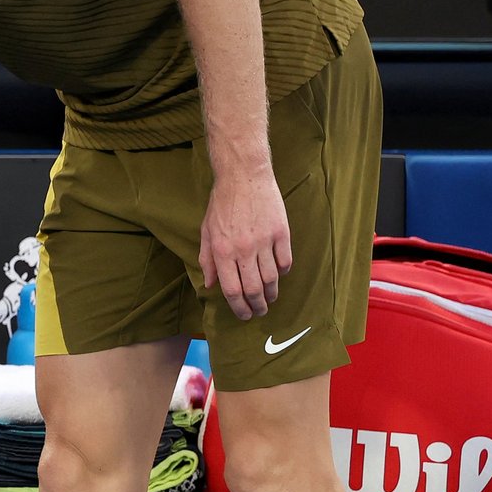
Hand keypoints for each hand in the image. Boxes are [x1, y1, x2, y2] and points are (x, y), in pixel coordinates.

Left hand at [199, 169, 291, 320]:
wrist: (244, 176)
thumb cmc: (222, 204)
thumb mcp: (207, 231)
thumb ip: (207, 259)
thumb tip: (210, 285)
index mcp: (222, 251)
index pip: (232, 290)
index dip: (239, 307)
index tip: (244, 315)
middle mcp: (244, 249)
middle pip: (254, 289)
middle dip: (257, 306)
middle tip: (260, 312)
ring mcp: (264, 241)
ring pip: (272, 278)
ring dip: (271, 293)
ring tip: (270, 298)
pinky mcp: (281, 232)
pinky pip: (285, 261)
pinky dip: (283, 272)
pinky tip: (280, 274)